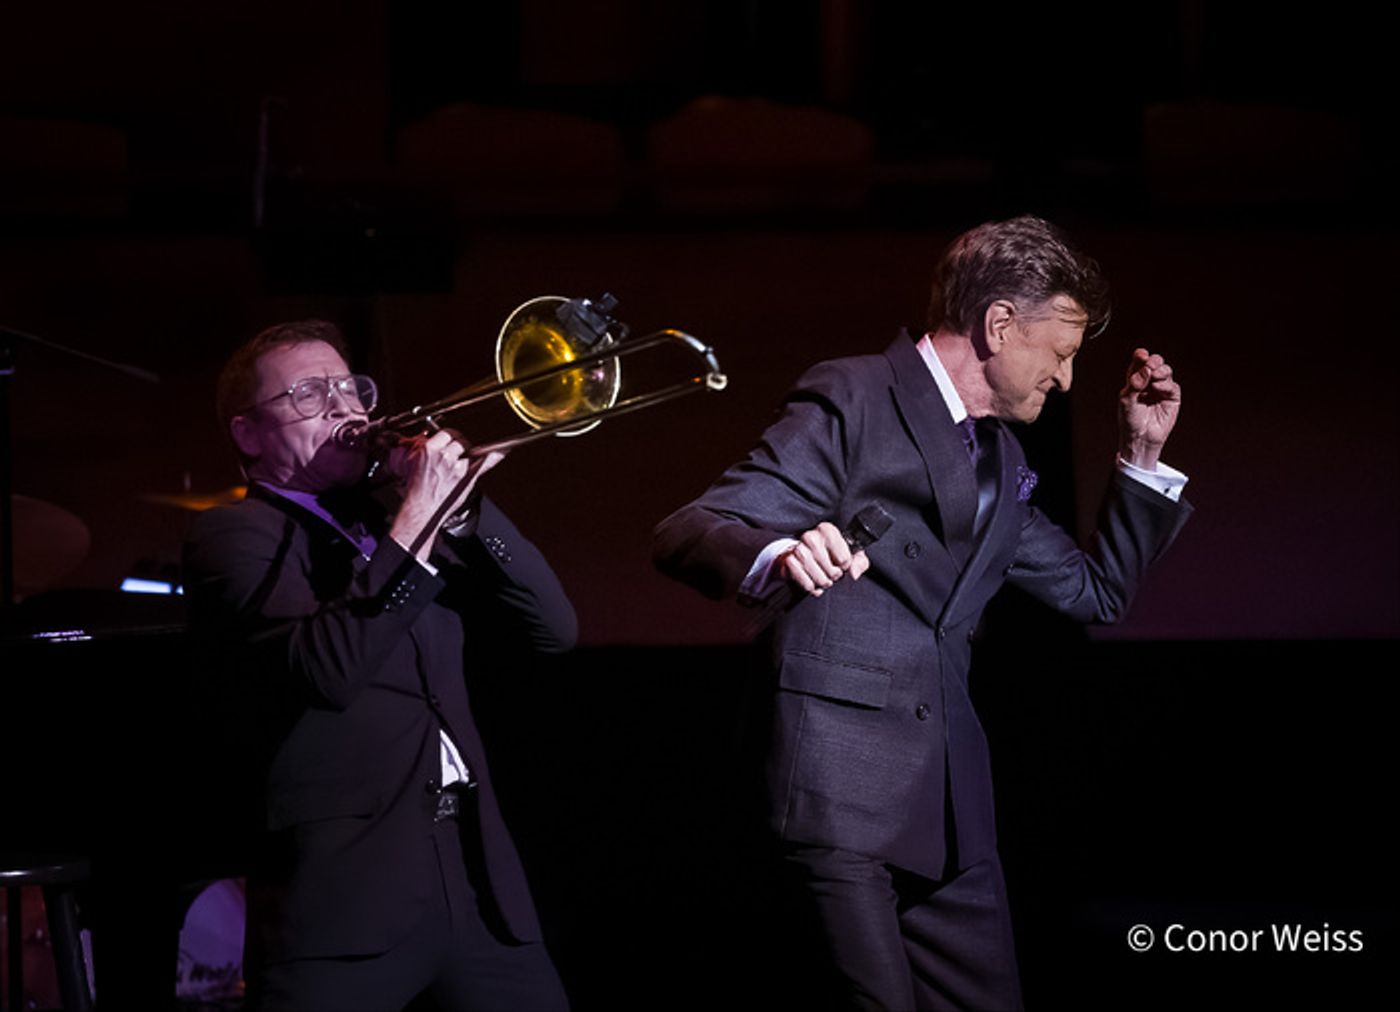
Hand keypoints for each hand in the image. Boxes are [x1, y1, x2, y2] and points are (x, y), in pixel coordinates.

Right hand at [389, 430, 504, 559]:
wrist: (421, 508)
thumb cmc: (414, 488)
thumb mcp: (408, 461)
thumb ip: (416, 446)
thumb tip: (424, 437)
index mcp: (429, 450)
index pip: (446, 433)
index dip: (447, 437)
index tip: (448, 440)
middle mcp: (445, 457)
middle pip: (459, 440)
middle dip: (458, 444)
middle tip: (455, 450)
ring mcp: (458, 468)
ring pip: (469, 450)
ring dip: (467, 452)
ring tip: (462, 458)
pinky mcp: (467, 479)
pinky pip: (485, 464)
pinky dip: (494, 457)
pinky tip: (502, 452)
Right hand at [780, 522, 869, 597]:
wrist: (801, 557)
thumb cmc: (828, 554)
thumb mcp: (849, 555)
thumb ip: (859, 562)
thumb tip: (853, 573)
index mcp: (828, 531)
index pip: (844, 558)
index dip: (845, 566)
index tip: (841, 564)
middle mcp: (812, 537)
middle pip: (832, 570)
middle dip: (834, 576)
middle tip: (831, 574)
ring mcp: (799, 549)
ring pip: (820, 578)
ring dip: (823, 583)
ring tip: (823, 579)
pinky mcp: (790, 562)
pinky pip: (807, 583)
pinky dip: (812, 587)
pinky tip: (812, 582)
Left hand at [1118, 348, 1180, 470]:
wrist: (1140, 437)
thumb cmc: (1130, 420)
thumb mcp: (1127, 400)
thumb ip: (1135, 383)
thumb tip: (1146, 368)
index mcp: (1135, 380)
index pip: (1139, 363)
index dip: (1141, 356)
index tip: (1141, 355)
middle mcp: (1149, 382)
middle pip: (1155, 363)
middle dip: (1153, 361)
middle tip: (1150, 364)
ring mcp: (1161, 389)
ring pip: (1166, 371)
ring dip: (1160, 371)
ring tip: (1154, 377)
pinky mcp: (1172, 397)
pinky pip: (1172, 385)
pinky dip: (1165, 384)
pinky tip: (1158, 388)